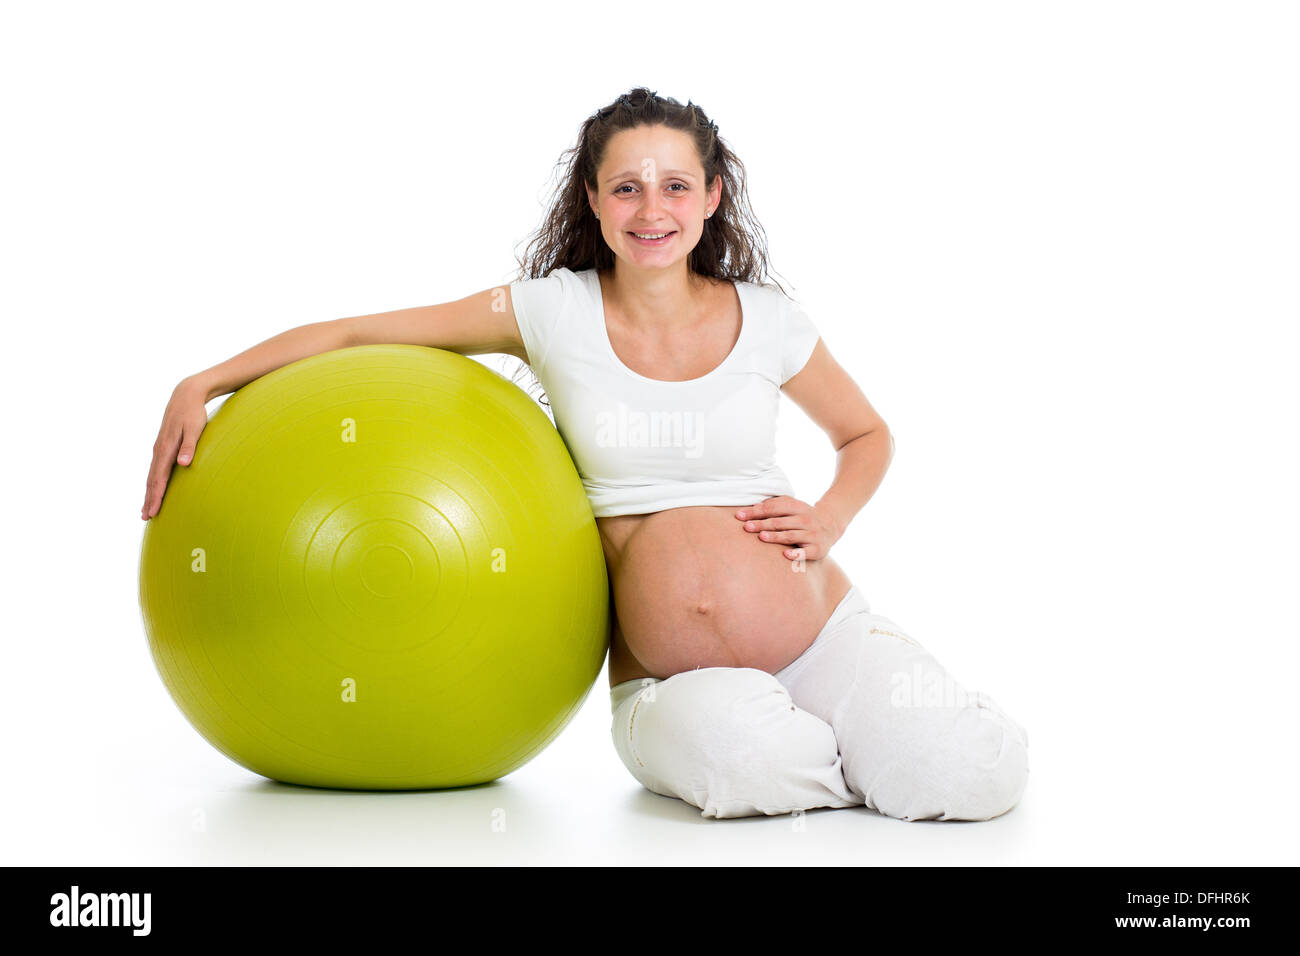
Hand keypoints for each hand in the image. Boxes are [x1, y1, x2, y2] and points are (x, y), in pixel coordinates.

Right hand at [142, 378, 210, 520]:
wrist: (185, 395)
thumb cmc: (193, 413)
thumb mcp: (195, 429)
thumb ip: (189, 447)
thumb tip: (183, 464)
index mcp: (166, 449)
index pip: (159, 478)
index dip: (156, 496)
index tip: (153, 512)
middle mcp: (159, 450)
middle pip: (152, 480)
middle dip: (149, 499)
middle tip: (146, 517)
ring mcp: (159, 448)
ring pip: (151, 475)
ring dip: (149, 492)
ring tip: (146, 509)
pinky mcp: (162, 446)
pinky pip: (155, 468)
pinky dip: (152, 481)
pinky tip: (153, 488)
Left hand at [734, 496, 842, 561]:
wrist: (831, 525)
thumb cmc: (802, 516)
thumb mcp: (792, 506)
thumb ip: (774, 505)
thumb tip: (751, 507)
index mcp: (796, 507)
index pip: (772, 508)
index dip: (755, 511)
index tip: (739, 516)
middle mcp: (805, 519)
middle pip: (779, 521)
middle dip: (762, 524)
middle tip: (746, 527)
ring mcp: (811, 534)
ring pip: (791, 535)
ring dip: (776, 536)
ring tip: (762, 537)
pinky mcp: (817, 549)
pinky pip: (805, 552)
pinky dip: (796, 554)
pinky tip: (785, 554)